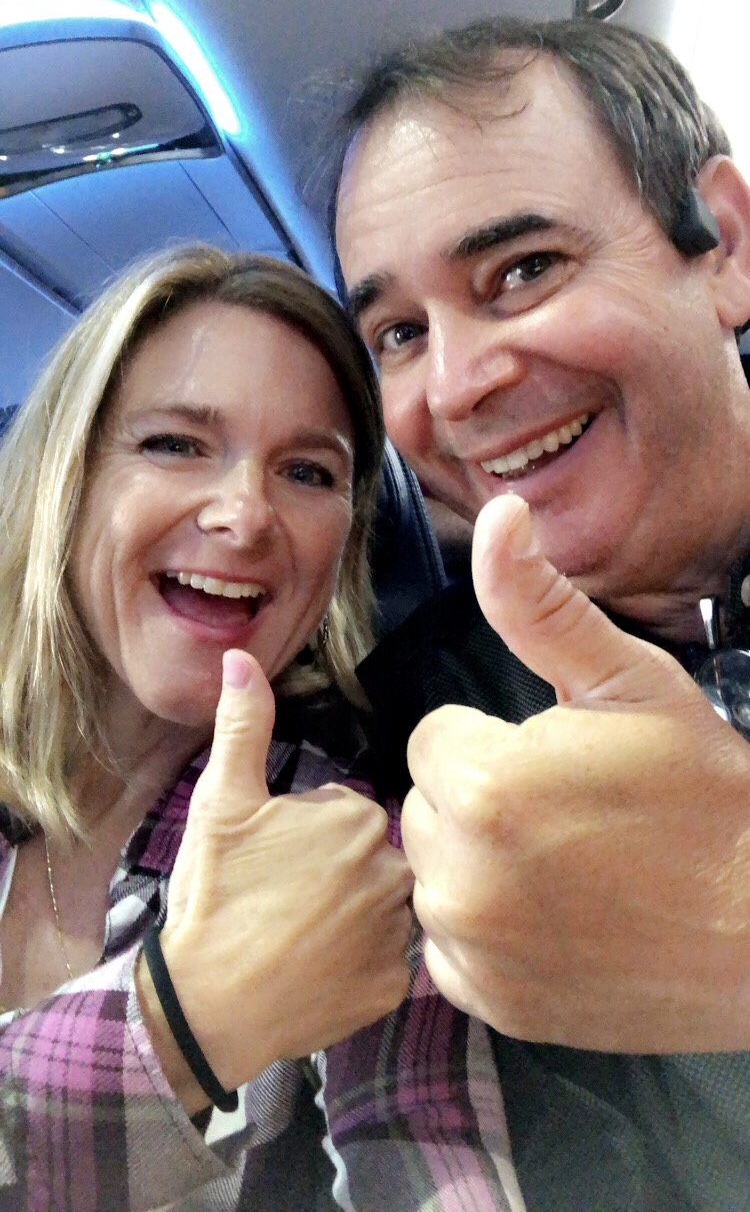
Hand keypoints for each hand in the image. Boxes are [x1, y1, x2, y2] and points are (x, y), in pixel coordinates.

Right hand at [144, 650, 412, 1094]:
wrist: (205, 1004)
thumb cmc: (215, 894)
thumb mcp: (221, 802)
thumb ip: (243, 726)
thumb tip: (240, 658)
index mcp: (359, 817)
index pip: (347, 814)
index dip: (307, 837)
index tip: (275, 863)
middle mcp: (395, 869)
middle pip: (371, 859)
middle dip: (337, 873)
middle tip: (285, 902)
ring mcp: (399, 932)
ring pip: (384, 908)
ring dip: (354, 918)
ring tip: (300, 938)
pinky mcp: (394, 986)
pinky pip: (387, 963)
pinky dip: (359, 967)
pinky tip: (318, 972)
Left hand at [402, 495, 749, 1051]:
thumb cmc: (701, 794)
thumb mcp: (627, 682)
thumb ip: (540, 604)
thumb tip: (496, 515)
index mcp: (480, 784)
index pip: (434, 738)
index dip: (496, 741)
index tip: (559, 762)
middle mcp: (458, 875)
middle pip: (427, 805)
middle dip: (480, 798)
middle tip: (568, 814)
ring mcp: (474, 949)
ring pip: (434, 873)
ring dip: (479, 863)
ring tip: (567, 865)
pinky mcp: (492, 1005)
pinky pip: (448, 948)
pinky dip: (486, 933)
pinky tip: (555, 918)